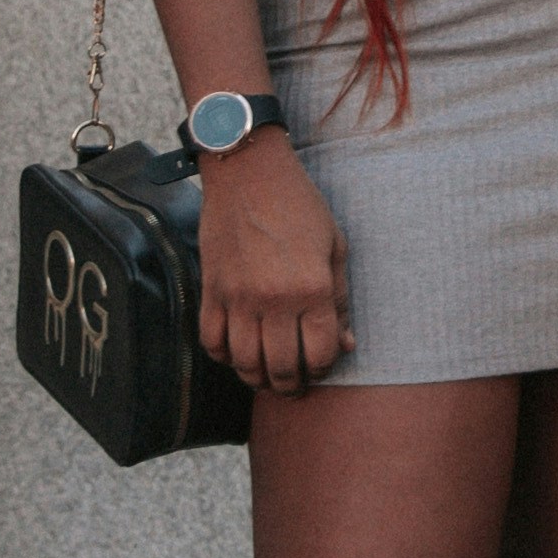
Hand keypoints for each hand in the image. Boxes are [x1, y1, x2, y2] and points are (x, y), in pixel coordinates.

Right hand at [198, 136, 349, 390]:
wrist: (248, 172)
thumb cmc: (300, 206)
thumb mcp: (335, 247)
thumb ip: (341, 300)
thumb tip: (346, 345)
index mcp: (313, 288)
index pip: (319, 353)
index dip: (323, 368)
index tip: (321, 365)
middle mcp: (274, 299)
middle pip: (282, 367)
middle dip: (292, 385)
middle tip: (295, 385)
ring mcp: (238, 297)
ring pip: (244, 363)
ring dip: (258, 379)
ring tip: (268, 377)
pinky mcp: (210, 290)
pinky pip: (211, 342)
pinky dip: (224, 357)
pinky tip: (237, 353)